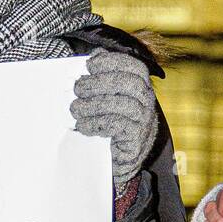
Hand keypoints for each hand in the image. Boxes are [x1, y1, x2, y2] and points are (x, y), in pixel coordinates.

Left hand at [70, 48, 157, 194]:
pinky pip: (119, 126)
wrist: (113, 165)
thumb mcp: (104, 101)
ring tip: (76, 109)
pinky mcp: (136, 141)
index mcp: (140, 88)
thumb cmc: (105, 128)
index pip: (135, 67)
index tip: (90, 65)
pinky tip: (84, 126)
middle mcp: (146, 103)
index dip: (113, 62)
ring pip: (124, 105)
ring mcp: (144, 123)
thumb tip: (94, 55)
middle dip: (100, 82)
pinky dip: (98, 123)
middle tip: (78, 89)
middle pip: (130, 84)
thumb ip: (102, 78)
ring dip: (95, 105)